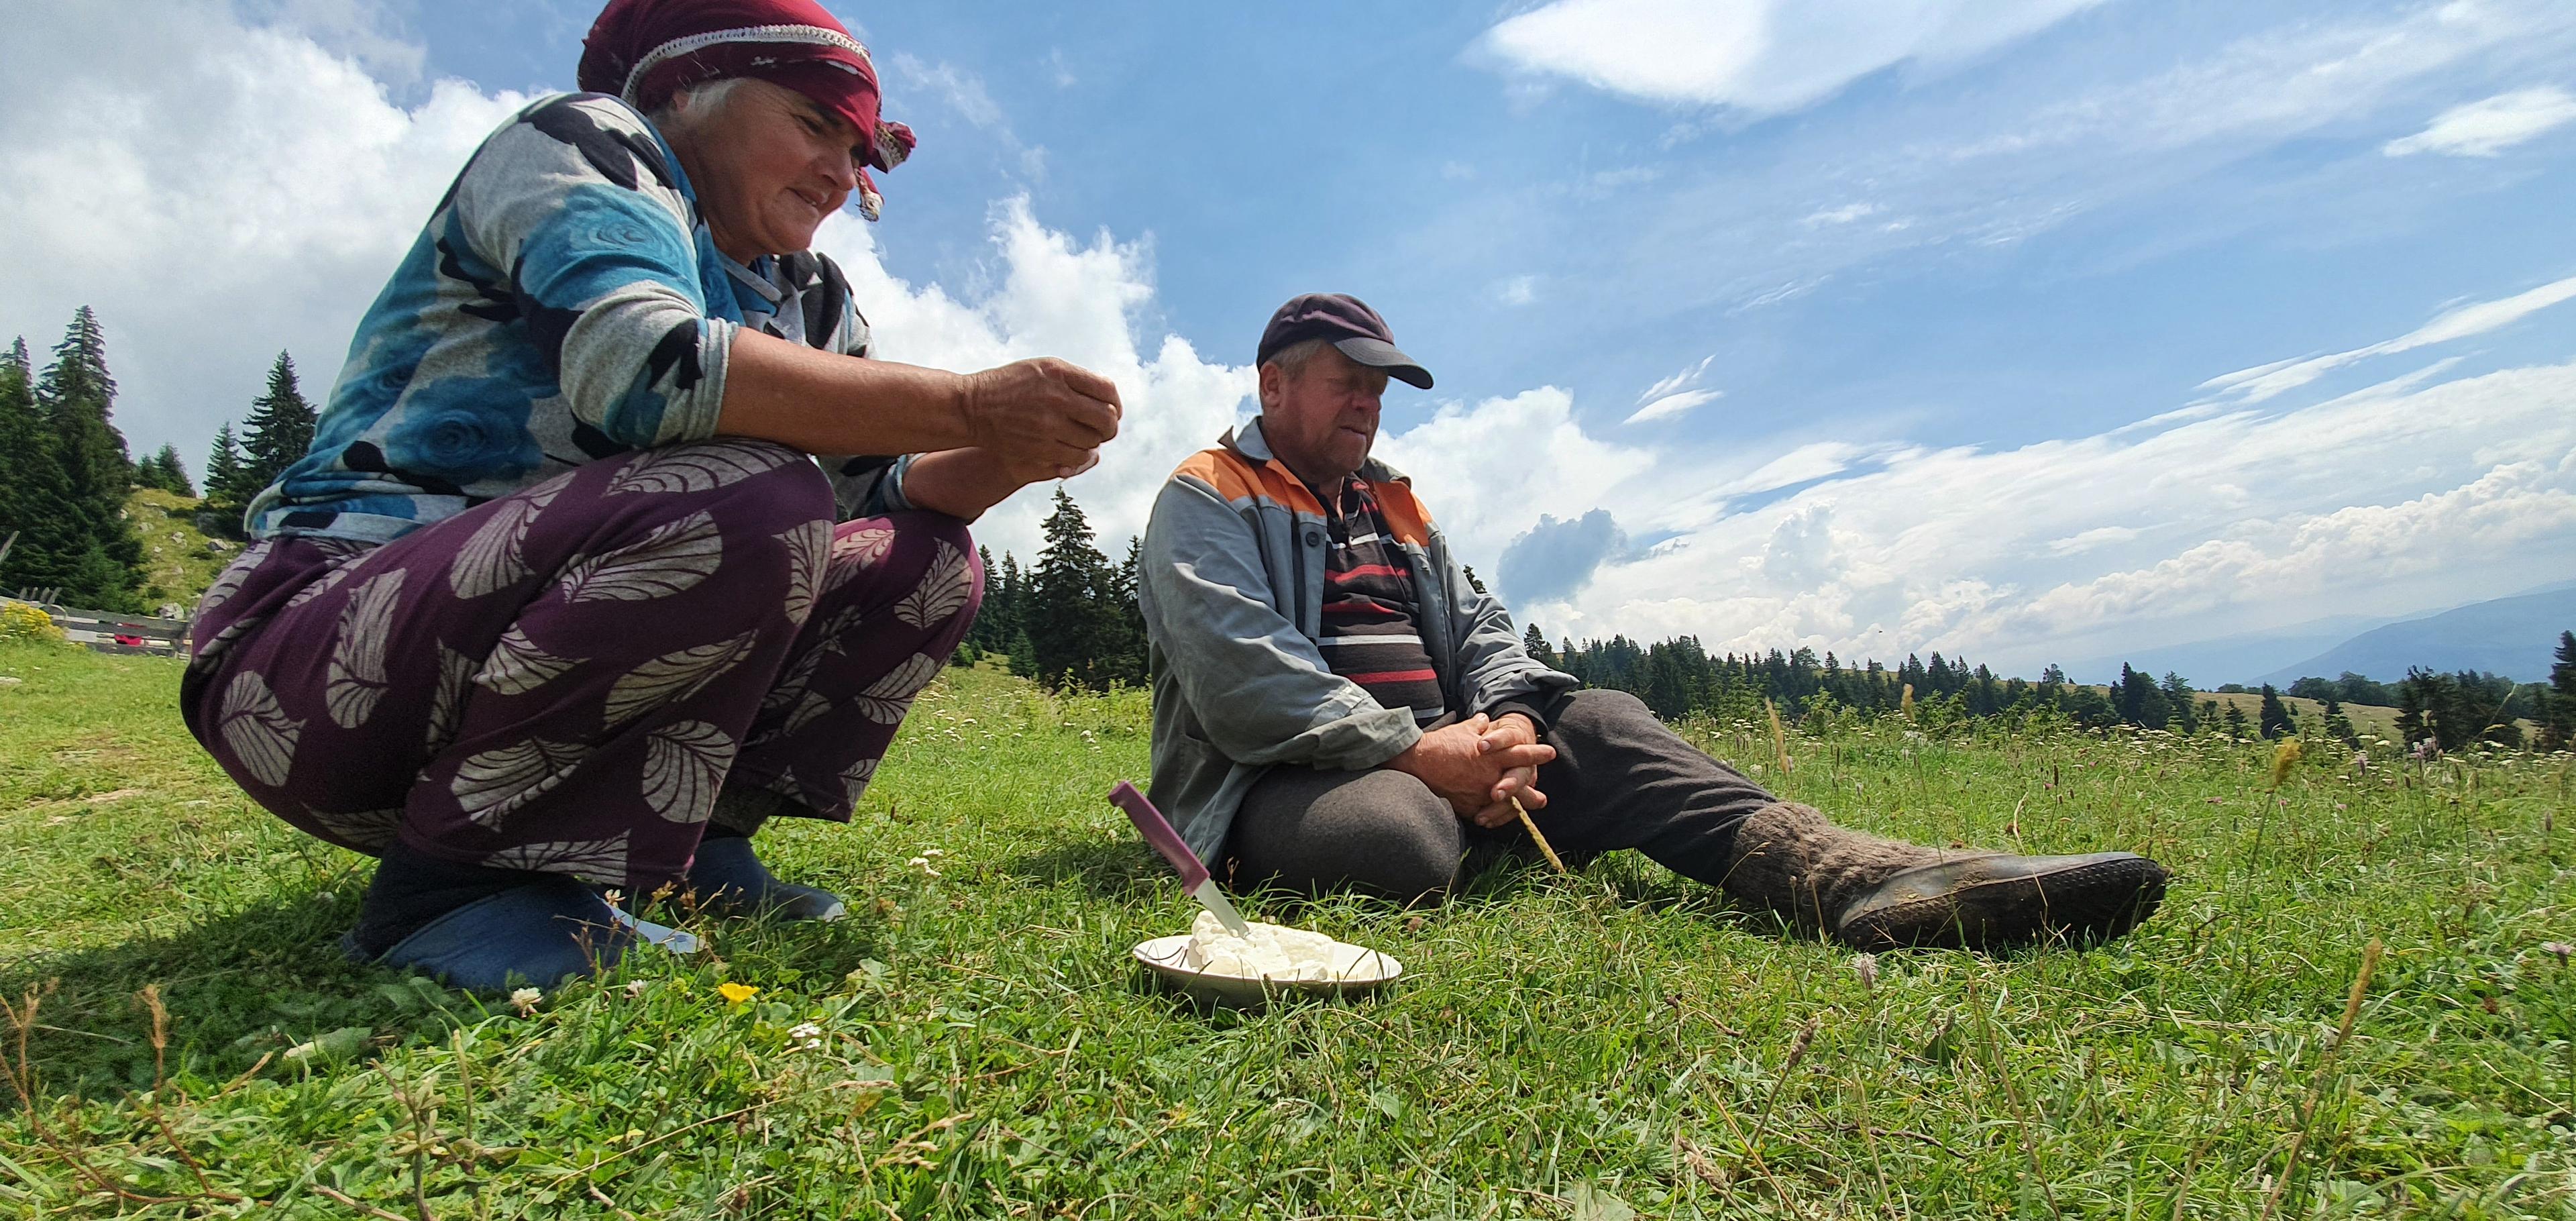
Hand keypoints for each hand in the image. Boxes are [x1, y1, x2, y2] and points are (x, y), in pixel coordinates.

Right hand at [958, 358, 1121, 478]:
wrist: (973, 407)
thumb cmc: (1011, 386)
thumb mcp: (1042, 368)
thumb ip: (1075, 379)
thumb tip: (1110, 399)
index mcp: (1058, 372)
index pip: (1107, 389)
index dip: (1115, 403)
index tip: (1111, 409)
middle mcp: (1056, 396)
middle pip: (1106, 418)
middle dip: (1110, 426)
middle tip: (1103, 429)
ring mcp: (1047, 424)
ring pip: (1093, 441)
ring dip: (1092, 442)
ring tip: (1081, 437)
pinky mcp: (1039, 447)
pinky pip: (1076, 457)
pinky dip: (1079, 456)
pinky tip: (1071, 449)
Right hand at [1388, 714, 1554, 816]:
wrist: (1419, 761)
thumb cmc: (1441, 743)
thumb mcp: (1462, 729)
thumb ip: (1478, 725)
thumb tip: (1484, 718)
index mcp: (1492, 755)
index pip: (1520, 753)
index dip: (1536, 754)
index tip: (1550, 753)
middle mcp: (1490, 774)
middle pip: (1519, 784)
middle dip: (1532, 791)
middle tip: (1543, 799)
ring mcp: (1480, 792)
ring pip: (1505, 804)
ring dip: (1516, 810)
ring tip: (1522, 816)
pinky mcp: (1468, 805)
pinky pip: (1484, 813)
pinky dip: (1490, 817)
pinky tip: (1495, 820)